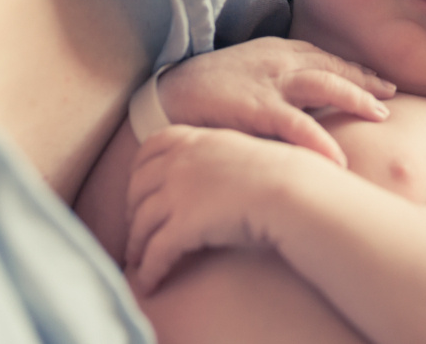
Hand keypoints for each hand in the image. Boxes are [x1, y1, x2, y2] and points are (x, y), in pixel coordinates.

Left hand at [124, 125, 324, 293]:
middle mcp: (180, 163)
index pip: (152, 146)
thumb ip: (221, 157)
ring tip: (136, 260)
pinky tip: (149, 284)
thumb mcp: (244, 152)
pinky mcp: (183, 226)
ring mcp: (178, 193)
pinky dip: (149, 271)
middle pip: (138, 186)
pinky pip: (156, 252)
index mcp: (195, 140)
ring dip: (136, 244)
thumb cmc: (284, 176)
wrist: (293, 190)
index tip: (137, 188)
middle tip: (135, 228)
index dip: (138, 169)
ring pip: (141, 222)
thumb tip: (222, 174)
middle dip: (132, 210)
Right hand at [156, 37, 395, 165]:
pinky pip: (296, 124)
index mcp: (275, 51)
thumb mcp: (246, 75)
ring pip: (324, 85)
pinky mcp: (254, 108)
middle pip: (332, 66)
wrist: (163, 95)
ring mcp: (267, 82)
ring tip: (381, 116)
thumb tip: (306, 104)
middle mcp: (277, 61)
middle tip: (392, 96)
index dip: (354, 70)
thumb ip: (276, 83)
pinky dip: (320, 139)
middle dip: (364, 80)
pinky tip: (339, 157)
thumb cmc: (205, 90)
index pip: (324, 57)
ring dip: (356, 98)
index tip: (380, 83)